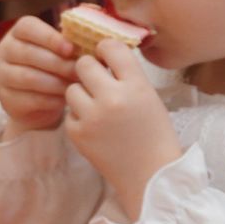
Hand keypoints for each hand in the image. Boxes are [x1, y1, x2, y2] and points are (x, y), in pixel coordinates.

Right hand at [0, 14, 76, 133]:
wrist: (39, 104)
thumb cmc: (56, 70)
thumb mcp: (62, 51)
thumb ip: (73, 38)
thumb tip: (96, 25)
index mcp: (19, 33)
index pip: (28, 27)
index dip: (49, 37)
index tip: (71, 49)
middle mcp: (5, 50)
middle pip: (29, 53)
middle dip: (59, 64)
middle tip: (80, 72)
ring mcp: (2, 75)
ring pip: (29, 77)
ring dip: (57, 82)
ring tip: (76, 86)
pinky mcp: (6, 98)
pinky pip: (30, 98)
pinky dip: (51, 100)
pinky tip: (66, 100)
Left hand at [63, 39, 180, 217]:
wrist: (151, 176)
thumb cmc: (155, 135)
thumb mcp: (150, 98)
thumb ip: (128, 76)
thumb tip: (102, 53)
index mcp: (137, 85)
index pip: (111, 47)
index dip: (106, 50)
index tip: (106, 57)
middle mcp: (113, 97)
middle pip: (84, 64)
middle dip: (90, 71)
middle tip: (98, 82)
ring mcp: (93, 117)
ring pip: (72, 88)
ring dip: (82, 94)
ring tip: (97, 108)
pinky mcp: (78, 134)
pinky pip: (70, 113)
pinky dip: (79, 118)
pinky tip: (96, 128)